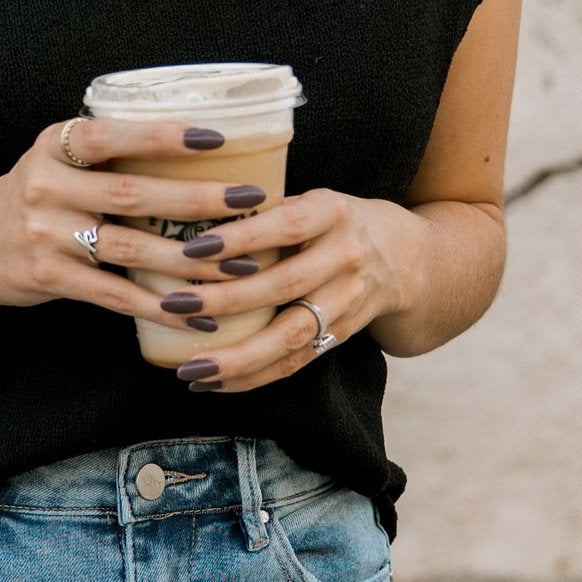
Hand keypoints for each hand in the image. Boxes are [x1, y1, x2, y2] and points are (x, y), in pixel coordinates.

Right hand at [0, 116, 269, 324]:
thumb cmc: (35, 196)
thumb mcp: (56, 157)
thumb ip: (107, 152)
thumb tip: (199, 148)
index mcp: (55, 144)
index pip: (112, 134)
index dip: (162, 136)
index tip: (215, 138)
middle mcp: (46, 186)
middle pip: (132, 195)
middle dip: (197, 200)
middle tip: (248, 200)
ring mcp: (45, 235)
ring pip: (130, 250)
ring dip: (190, 261)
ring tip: (239, 263)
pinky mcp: (50, 278)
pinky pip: (115, 296)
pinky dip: (161, 309)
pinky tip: (199, 317)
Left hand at [89, 187, 425, 392]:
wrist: (408, 259)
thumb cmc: (335, 222)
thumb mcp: (312, 199)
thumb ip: (264, 209)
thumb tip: (180, 210)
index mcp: (333, 212)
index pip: (285, 224)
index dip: (241, 237)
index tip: (193, 247)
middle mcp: (347, 258)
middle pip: (284, 286)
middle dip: (225, 300)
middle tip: (173, 305)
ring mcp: (348, 302)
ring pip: (290, 337)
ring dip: (236, 358)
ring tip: (189, 369)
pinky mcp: (342, 337)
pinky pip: (294, 364)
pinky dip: (251, 376)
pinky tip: (211, 382)